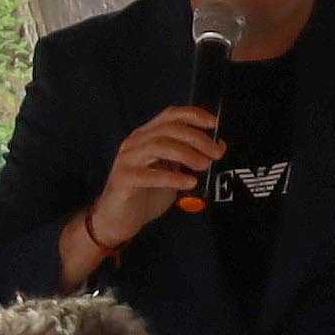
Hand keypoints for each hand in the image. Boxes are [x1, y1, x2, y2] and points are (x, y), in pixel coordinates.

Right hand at [76, 104, 228, 262]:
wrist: (117, 220)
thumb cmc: (146, 195)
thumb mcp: (172, 172)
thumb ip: (188, 159)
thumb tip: (216, 148)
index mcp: (147, 136)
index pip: (170, 115)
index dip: (194, 115)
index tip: (215, 124)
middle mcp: (135, 142)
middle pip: (169, 129)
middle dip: (197, 138)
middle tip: (216, 153)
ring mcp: (128, 159)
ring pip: (159, 145)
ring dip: (186, 153)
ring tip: (204, 165)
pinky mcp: (124, 179)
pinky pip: (149, 174)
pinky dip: (173, 177)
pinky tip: (189, 182)